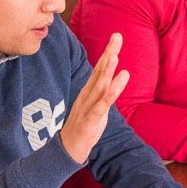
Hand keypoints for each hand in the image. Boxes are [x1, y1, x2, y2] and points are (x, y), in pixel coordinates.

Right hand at [59, 32, 129, 163]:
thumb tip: (111, 80)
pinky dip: (111, 94)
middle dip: (109, 53)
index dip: (108, 53)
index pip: (99, 69)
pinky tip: (119, 83)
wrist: (67, 151)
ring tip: (115, 55)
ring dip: (107, 71)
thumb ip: (102, 93)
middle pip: (99, 72)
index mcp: (89, 92)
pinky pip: (101, 106)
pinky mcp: (90, 121)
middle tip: (117, 36)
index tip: (116, 36)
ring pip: (99, 87)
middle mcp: (87, 96)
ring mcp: (87, 107)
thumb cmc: (83, 128)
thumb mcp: (96, 107)